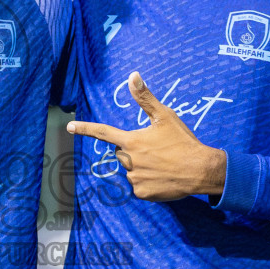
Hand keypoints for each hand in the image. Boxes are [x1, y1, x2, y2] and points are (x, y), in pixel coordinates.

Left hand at [65, 72, 223, 201]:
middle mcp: (129, 160)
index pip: (103, 133)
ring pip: (132, 170)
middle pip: (122, 154)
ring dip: (142, 167)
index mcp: (131, 141)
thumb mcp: (165, 117)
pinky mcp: (142, 193)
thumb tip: (133, 75)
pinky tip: (164, 177)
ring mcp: (134, 178)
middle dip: (134, 151)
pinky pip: (140, 186)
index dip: (85, 128)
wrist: (200, 170)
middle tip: (156, 151)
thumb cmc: (183, 141)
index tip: (69, 126)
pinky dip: (149, 182)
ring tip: (164, 164)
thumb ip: (145, 98)